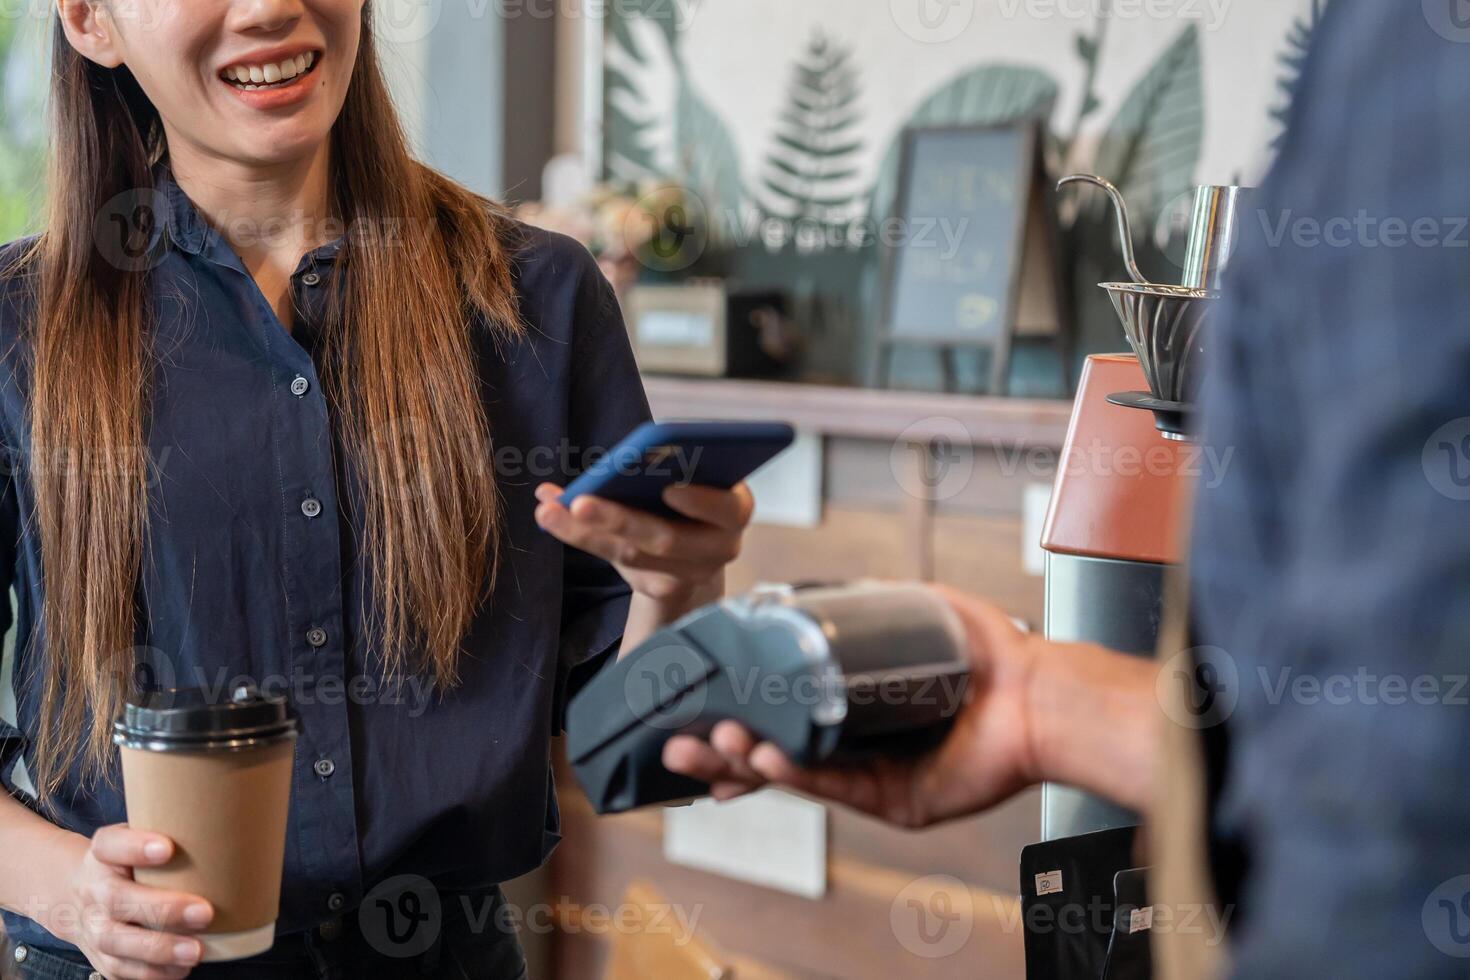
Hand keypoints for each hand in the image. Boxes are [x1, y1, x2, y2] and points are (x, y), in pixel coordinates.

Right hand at [45, 825, 212, 978]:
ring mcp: (92, 927)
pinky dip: (152, 972)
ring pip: (117, 941)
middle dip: (162, 909)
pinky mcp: (100, 956)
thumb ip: (173, 833)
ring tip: (197, 951)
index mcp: (103, 854)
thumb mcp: (140, 838)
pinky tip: (181, 968)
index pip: (110, 845)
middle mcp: (93, 890)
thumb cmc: (130, 862)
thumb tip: (232, 833)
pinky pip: (120, 970)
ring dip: (159, 949)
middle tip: (204, 913)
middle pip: (118, 900)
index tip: (167, 848)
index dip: (135, 847)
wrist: (78, 894)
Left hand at [533, 482, 753, 606]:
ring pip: (634, 556)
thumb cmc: (690, 501)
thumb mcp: (691, 481)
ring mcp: (691, 575)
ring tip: (549, 510)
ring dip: (585, 531)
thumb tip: (615, 459)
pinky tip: (551, 515)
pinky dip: (581, 537)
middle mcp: (721, 548)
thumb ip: (665, 467)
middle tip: (580, 501)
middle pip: (667, 538)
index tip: (670, 489)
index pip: (727, 509)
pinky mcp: (662, 590)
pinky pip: (616, 565)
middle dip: (620, 519)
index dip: (701, 502)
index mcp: (735, 510)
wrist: (696, 553)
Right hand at [662, 585, 1045, 826]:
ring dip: (749, 762)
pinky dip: (798, 774)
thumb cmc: (990, 653)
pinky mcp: (897, 799)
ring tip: (716, 745)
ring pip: (796, 775)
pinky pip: (837, 788)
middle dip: (722, 751)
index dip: (737, 718)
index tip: (697, 711)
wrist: (1039, 691)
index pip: (780, 717)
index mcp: (854, 708)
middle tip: (681, 741)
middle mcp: (858, 745)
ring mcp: (874, 775)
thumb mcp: (920, 607)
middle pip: (774, 754)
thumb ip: (871, 598)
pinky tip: (766, 759)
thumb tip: (819, 587)